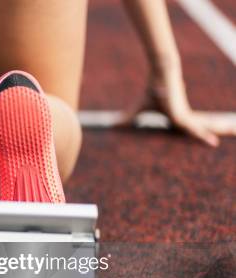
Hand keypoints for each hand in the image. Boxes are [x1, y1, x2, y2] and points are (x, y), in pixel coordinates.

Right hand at [116, 70, 234, 146]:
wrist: (160, 76)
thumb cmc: (151, 91)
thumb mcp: (138, 110)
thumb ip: (127, 120)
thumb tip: (111, 125)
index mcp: (178, 118)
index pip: (191, 131)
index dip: (201, 136)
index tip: (212, 143)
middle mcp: (185, 118)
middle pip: (204, 129)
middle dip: (220, 132)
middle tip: (231, 138)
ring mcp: (186, 117)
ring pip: (204, 130)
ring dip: (220, 133)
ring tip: (235, 134)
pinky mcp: (183, 116)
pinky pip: (195, 130)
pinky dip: (203, 137)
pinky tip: (213, 143)